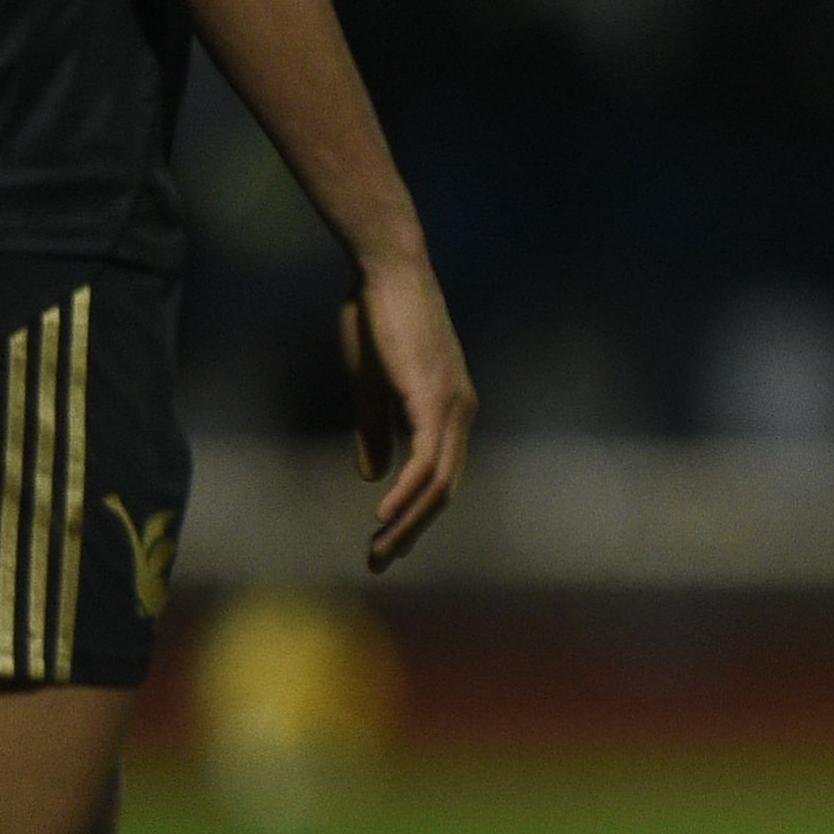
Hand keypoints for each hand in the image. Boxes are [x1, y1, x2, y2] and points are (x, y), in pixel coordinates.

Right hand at [342, 253, 475, 573]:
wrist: (387, 271)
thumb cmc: (378, 319)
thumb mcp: (371, 384)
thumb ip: (375, 429)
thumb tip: (375, 477)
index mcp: (450, 410)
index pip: (441, 478)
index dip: (414, 515)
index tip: (384, 544)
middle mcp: (461, 411)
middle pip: (444, 489)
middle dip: (412, 530)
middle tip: (379, 561)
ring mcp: (453, 405)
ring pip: (438, 483)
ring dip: (407, 521)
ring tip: (378, 550)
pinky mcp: (435, 396)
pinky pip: (426, 459)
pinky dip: (408, 491)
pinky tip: (384, 514)